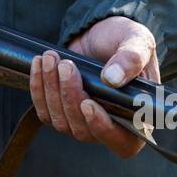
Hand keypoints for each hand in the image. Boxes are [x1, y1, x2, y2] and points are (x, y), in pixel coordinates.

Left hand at [28, 15, 159, 158]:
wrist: (100, 33)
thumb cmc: (126, 41)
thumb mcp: (137, 42)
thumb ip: (132, 58)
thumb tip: (112, 79)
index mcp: (137, 118)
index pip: (122, 143)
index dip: (103, 129)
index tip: (88, 103)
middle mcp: (111, 127)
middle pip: (84, 131)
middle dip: (71, 98)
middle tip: (66, 66)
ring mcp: (84, 124)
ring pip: (62, 123)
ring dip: (52, 90)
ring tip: (52, 59)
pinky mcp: (62, 114)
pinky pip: (45, 113)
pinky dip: (39, 89)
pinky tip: (39, 66)